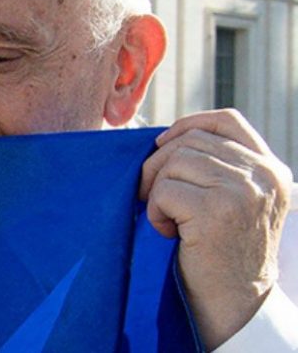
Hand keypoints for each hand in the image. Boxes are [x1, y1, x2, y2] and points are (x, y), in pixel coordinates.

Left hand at [140, 109, 292, 348]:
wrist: (235, 302)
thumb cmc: (223, 252)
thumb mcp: (237, 202)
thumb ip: (219, 167)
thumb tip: (165, 139)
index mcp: (270, 168)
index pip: (227, 120)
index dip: (188, 124)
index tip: (163, 144)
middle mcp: (263, 175)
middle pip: (191, 141)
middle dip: (159, 165)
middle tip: (152, 196)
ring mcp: (242, 191)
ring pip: (174, 162)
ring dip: (157, 191)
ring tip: (168, 219)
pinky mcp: (216, 211)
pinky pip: (164, 190)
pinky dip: (155, 211)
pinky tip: (168, 232)